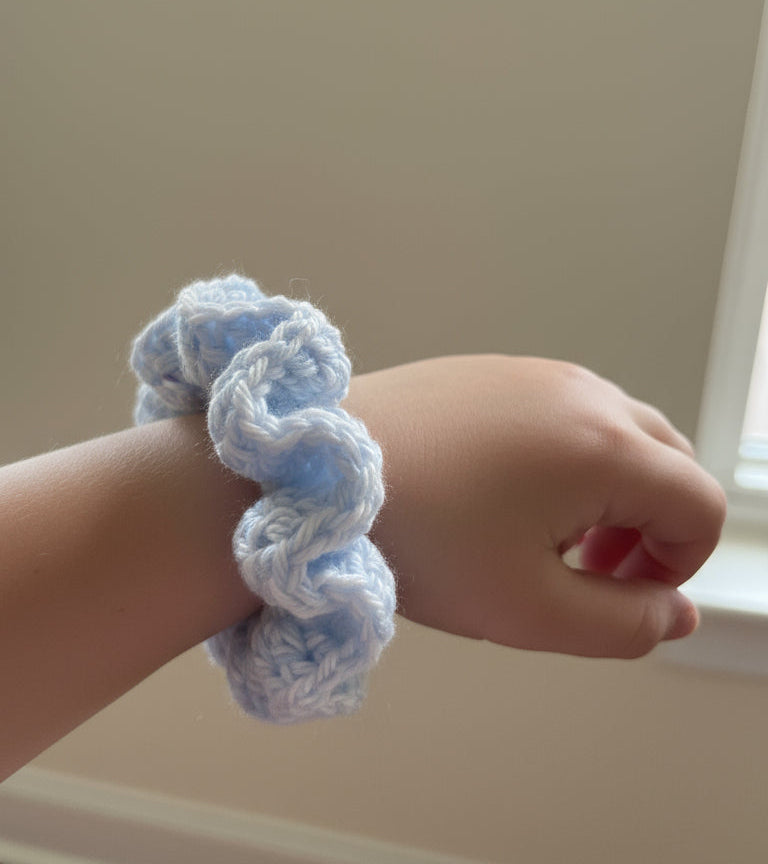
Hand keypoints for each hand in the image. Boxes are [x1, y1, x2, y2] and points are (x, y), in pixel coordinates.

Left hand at [345, 355, 725, 658]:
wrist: (315, 479)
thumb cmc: (420, 542)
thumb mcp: (531, 611)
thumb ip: (626, 625)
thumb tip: (677, 612)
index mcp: (606, 447)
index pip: (699, 505)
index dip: (681, 565)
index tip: (622, 596)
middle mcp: (581, 392)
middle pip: (665, 462)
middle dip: (647, 527)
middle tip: (589, 572)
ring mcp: (533, 372)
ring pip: (615, 435)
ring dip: (607, 493)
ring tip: (545, 538)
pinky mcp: (490, 370)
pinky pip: (560, 415)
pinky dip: (563, 460)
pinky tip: (502, 495)